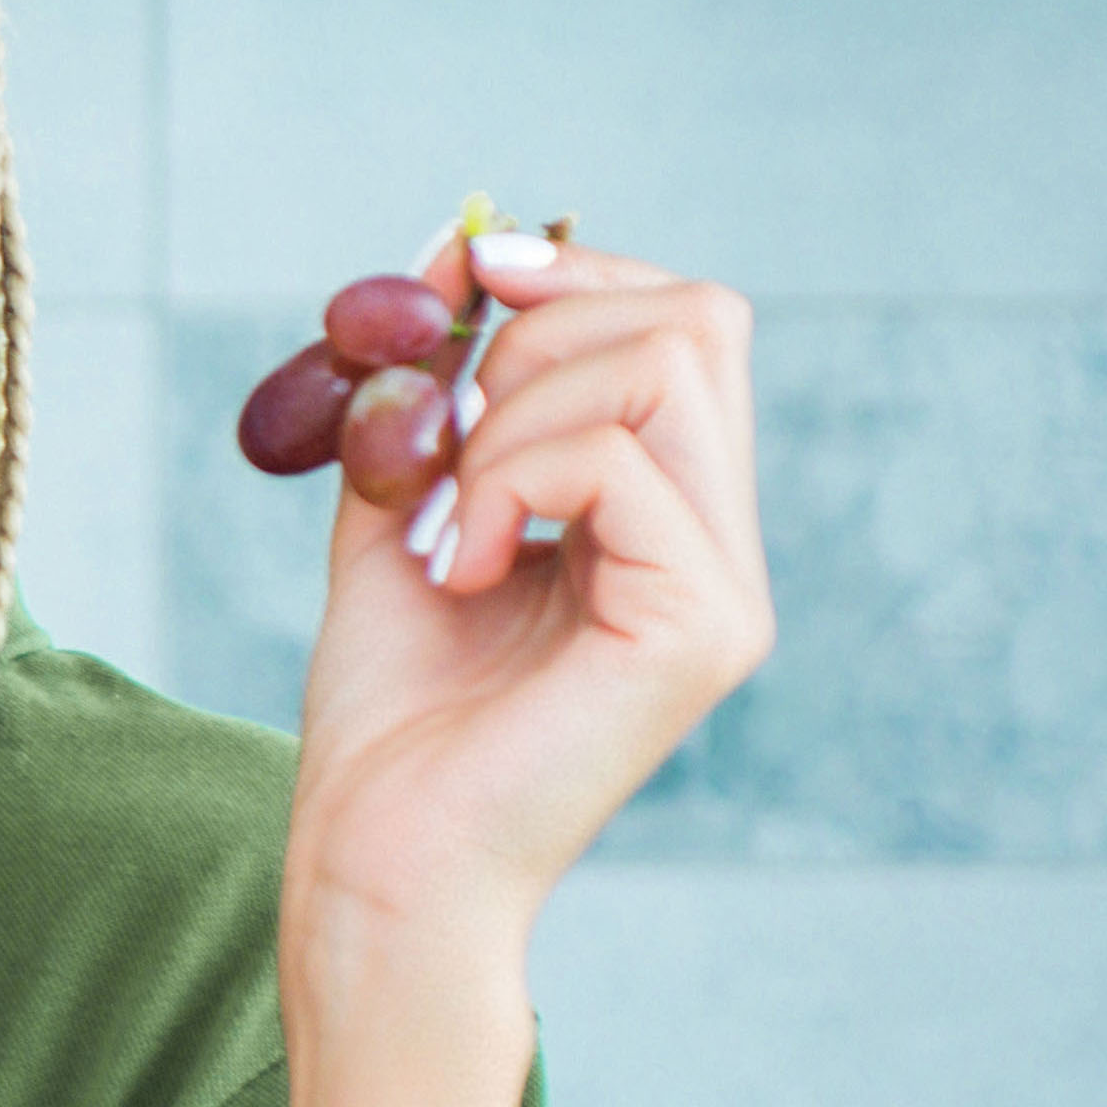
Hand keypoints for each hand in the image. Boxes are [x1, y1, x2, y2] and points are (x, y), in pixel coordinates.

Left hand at [280, 224, 774, 975]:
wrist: (375, 857)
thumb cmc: (390, 715)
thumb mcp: (399, 511)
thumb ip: (432, 395)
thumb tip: (457, 249)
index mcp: (671, 515)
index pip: (687, 320)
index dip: (576, 275)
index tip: (463, 282)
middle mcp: (724, 545)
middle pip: (699, 319)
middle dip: (538, 339)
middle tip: (444, 447)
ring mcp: (730, 587)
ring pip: (665, 366)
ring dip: (510, 417)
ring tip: (447, 524)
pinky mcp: (705, 627)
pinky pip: (616, 461)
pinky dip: (506, 483)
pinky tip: (460, 571)